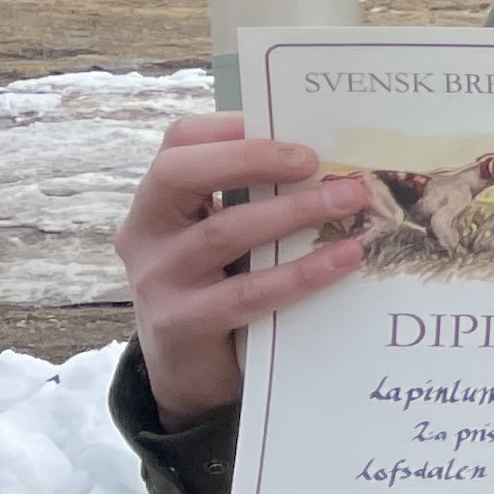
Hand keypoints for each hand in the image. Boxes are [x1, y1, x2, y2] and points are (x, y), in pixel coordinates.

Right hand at [113, 114, 369, 429]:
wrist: (189, 371)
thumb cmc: (217, 287)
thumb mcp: (221, 239)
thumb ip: (249, 203)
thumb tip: (329, 164)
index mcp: (156, 204)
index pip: (176, 146)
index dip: (225, 127)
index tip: (283, 122)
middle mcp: (146, 235)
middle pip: (180, 175)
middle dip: (249, 158)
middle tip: (312, 159)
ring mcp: (159, 280)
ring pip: (223, 232)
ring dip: (292, 212)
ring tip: (347, 200)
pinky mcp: (184, 323)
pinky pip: (249, 292)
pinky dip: (302, 272)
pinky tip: (344, 257)